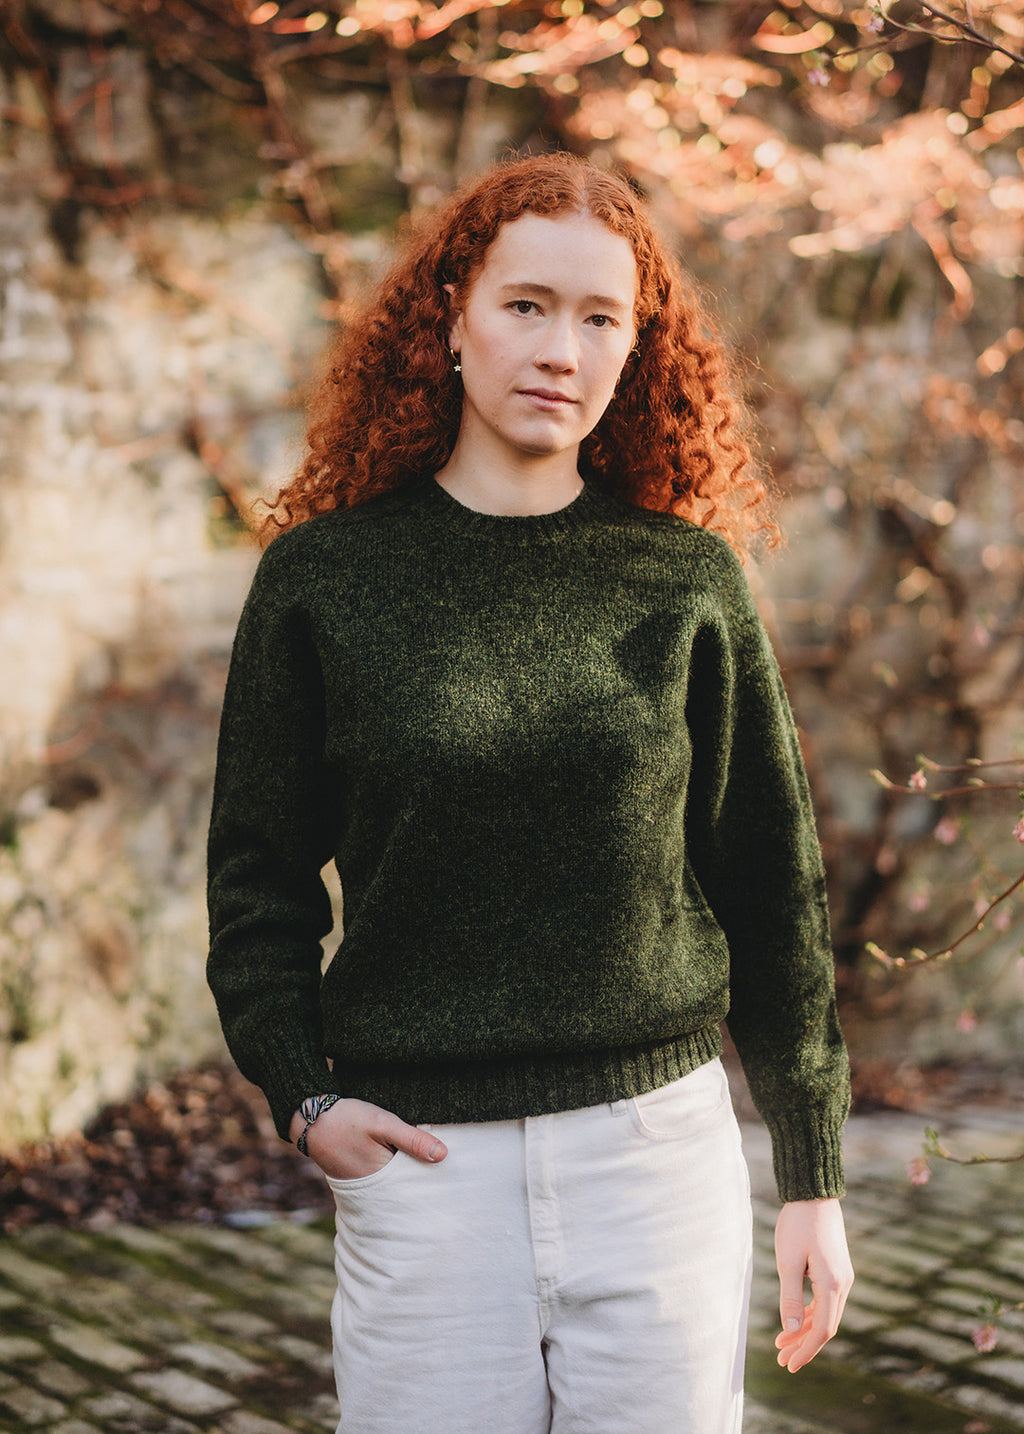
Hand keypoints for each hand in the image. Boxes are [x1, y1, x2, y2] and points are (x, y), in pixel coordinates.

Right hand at [289, 1097, 447, 1180]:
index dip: (434, 1175)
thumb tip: (443, 1156)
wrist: (309, 1116)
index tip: (452, 1169)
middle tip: (445, 1170)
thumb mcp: (383, 1123)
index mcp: (384, 1178)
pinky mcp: (359, 1175)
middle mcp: (375, 1187)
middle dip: (423, 1177)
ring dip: (409, 1172)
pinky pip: (383, 1177)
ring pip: (396, 1181)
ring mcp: (365, 1183)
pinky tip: (402, 1159)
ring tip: (427, 1164)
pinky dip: (394, 1170)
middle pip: (408, 1185)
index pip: (418, 1182)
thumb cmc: (347, 1118)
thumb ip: (411, 1139)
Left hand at [774, 1198, 852, 1371]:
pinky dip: (810, 1313)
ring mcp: (842, 1276)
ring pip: (825, 1314)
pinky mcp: (837, 1269)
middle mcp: (843, 1284)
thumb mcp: (788, 1260)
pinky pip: (825, 1300)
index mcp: (832, 1284)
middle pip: (825, 1326)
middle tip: (781, 1360)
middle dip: (804, 1345)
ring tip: (782, 1344)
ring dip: (805, 1330)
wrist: (814, 1195)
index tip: (789, 1365)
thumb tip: (790, 1330)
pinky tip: (794, 1320)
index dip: (806, 1350)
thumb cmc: (797, 1224)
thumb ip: (789, 1296)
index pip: (822, 1330)